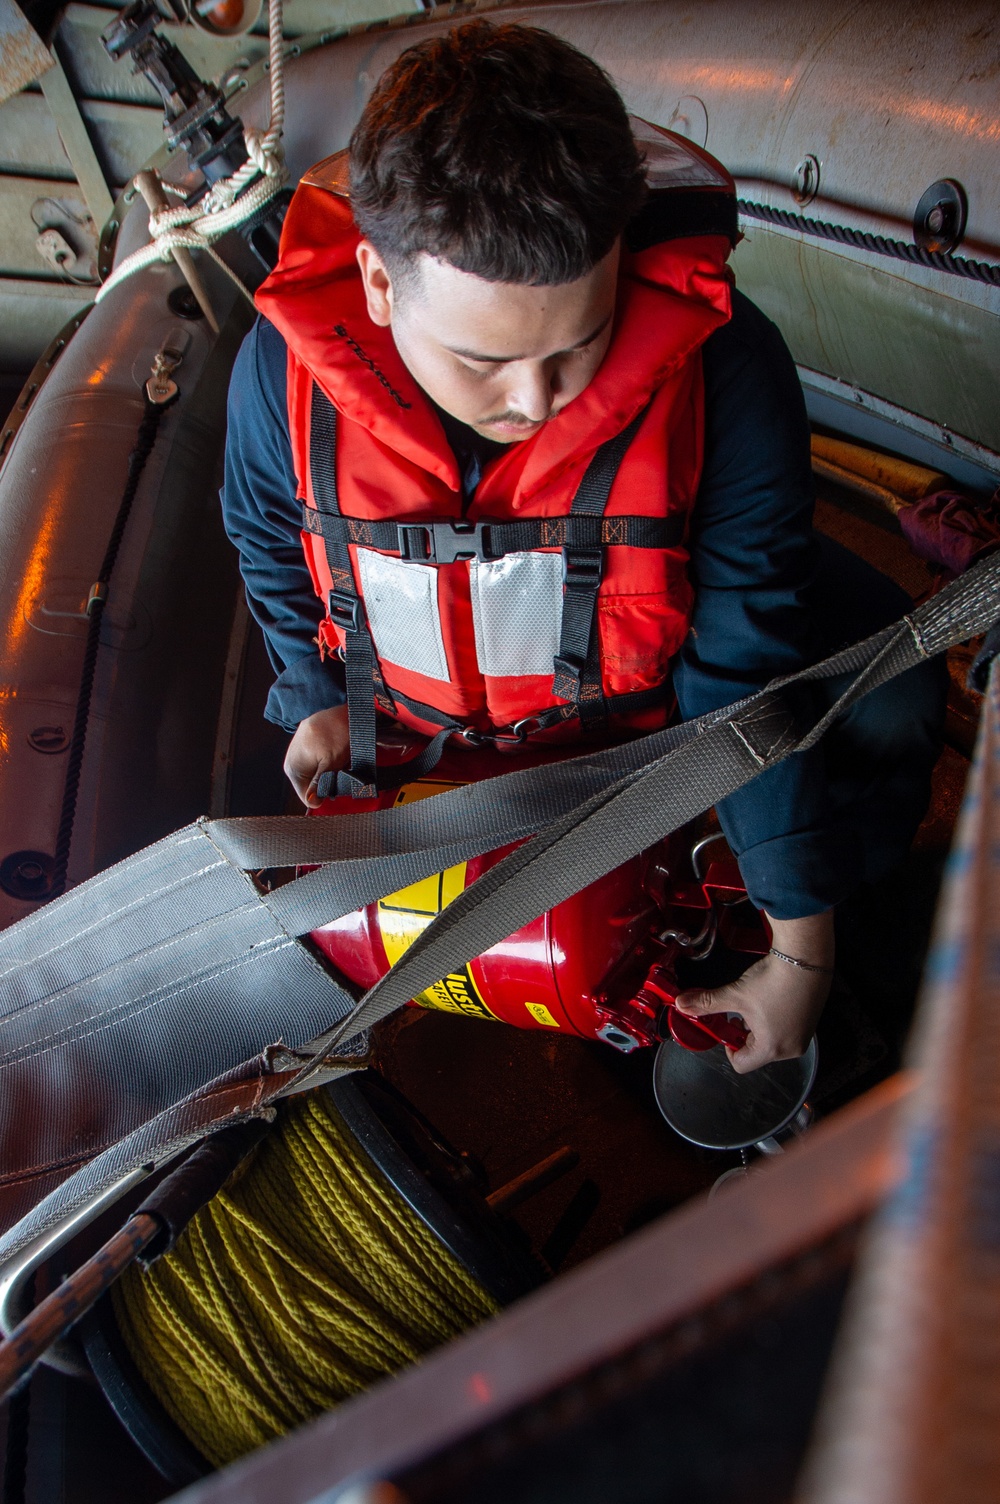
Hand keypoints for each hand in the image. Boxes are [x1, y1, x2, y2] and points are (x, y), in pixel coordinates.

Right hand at [284, 704, 350, 806]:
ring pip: (326, 776)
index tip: (337, 785)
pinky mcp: (316, 750)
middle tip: (341, 768)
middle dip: (333, 781)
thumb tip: (313, 802)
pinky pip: (328, 764)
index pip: (308, 798)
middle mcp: (297, 765)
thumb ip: (320, 784)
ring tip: (341, 756)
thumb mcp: (329, 762)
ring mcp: (306, 757)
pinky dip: (338, 761)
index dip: (325, 795)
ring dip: (337, 770)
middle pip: (318, 787)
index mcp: (295, 770)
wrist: (334, 701)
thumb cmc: (331, 727)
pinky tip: (341, 752)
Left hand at [674, 910, 833, 1073]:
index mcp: (771, 1048)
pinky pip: (786, 1031)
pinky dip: (775, 1021)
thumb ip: (707, 1003)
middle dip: (744, 1033)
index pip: (741, 1064)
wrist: (804, 958)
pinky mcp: (810, 1024)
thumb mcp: (735, 994)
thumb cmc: (774, 980)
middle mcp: (790, 1048)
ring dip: (759, 1027)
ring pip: (772, 1041)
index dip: (728, 1047)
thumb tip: (684, 1004)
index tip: (725, 1028)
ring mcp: (803, 1037)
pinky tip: (773, 1000)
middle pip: (757, 1053)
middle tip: (740, 1012)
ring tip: (758, 1003)